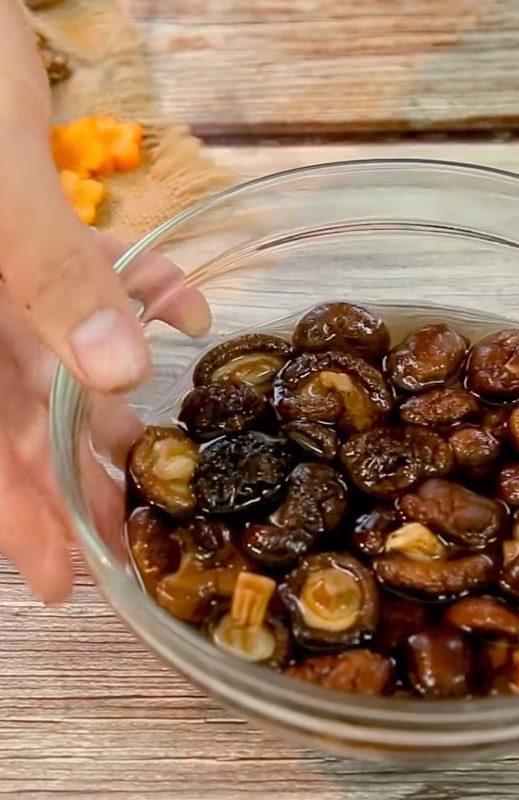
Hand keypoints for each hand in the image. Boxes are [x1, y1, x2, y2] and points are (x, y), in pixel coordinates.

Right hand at [0, 4, 208, 601]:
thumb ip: (45, 273)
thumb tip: (118, 374)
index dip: (12, 521)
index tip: (55, 583)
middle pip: (16, 420)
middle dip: (74, 476)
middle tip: (131, 530)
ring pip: (52, 360)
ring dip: (110, 401)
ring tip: (166, 451)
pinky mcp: (25, 235)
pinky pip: (78, 283)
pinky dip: (131, 297)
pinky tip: (185, 307)